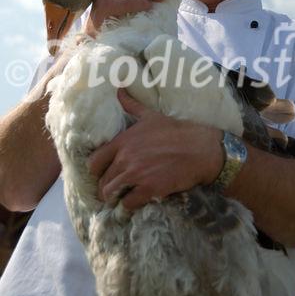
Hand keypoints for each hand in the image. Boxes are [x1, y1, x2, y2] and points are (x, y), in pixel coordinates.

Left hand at [88, 89, 223, 209]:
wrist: (200, 149)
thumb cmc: (176, 131)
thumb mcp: (151, 116)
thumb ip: (131, 105)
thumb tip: (119, 89)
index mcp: (123, 141)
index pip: (94, 162)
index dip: (97, 171)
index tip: (105, 174)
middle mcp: (126, 158)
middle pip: (103, 181)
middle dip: (107, 188)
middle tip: (115, 190)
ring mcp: (136, 174)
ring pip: (112, 194)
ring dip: (116, 199)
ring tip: (122, 199)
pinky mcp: (149, 189)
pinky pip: (129, 204)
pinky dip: (130, 206)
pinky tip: (136, 202)